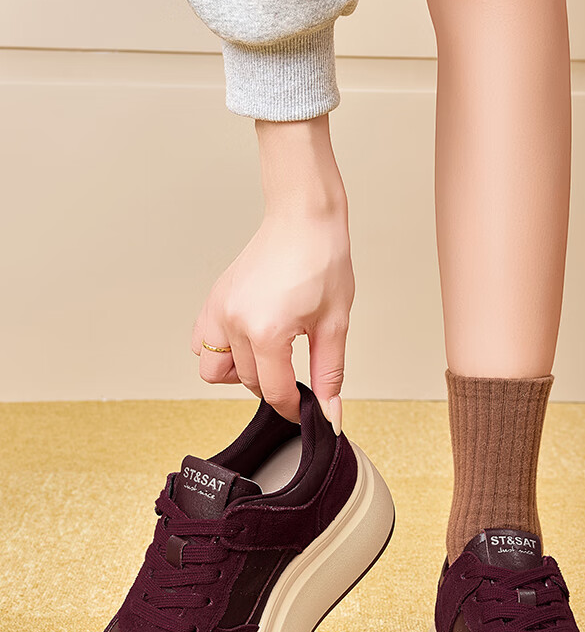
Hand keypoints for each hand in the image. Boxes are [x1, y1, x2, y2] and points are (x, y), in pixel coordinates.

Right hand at [192, 117, 353, 428]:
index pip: (275, 392)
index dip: (295, 409)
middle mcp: (234, 323)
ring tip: (269, 356)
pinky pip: (202, 343)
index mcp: (266, 332)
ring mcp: (218, 311)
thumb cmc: (322, 260)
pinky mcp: (213, 300)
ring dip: (241, 373)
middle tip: (299, 373)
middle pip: (248, 383)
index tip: (308, 412)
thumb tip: (330, 412)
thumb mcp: (334, 324)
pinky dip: (221, 351)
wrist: (303, 219)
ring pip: (215, 369)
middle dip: (275, 387)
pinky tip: (247, 340)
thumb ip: (329, 373)